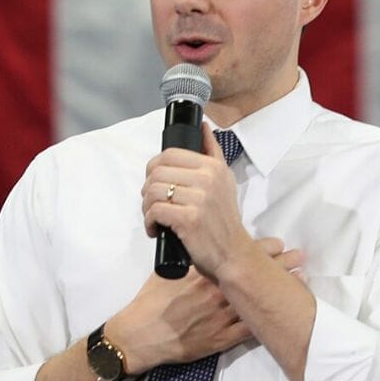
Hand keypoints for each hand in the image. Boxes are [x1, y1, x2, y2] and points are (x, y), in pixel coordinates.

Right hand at [107, 238, 303, 373]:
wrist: (143, 335)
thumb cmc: (150, 302)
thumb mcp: (165, 272)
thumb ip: (186, 261)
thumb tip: (197, 248)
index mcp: (202, 275)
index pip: (236, 257)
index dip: (259, 249)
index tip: (276, 242)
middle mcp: (216, 293)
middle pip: (253, 276)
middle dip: (278, 265)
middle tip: (299, 256)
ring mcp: (221, 317)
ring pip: (256, 300)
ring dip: (278, 289)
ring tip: (301, 279)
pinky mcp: (222, 339)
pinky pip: (250, 329)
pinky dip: (268, 319)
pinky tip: (283, 313)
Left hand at [141, 122, 256, 277]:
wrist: (233, 254)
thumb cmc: (224, 220)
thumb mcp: (225, 181)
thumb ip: (213, 152)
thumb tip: (203, 125)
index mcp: (213, 167)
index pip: (169, 154)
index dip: (154, 168)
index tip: (155, 183)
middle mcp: (207, 179)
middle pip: (156, 172)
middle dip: (147, 189)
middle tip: (152, 204)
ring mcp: (199, 199)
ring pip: (152, 191)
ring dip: (146, 207)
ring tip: (154, 217)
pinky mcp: (189, 219)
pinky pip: (154, 211)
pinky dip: (149, 222)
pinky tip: (156, 229)